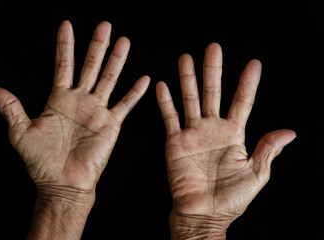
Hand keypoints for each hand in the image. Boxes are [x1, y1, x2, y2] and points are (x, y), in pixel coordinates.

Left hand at [0, 21, 149, 199]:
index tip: (67, 26)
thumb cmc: (41, 162)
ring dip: (116, 60)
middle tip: (104, 25)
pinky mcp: (111, 124)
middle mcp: (80, 101)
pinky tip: (144, 79)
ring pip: (109, 79)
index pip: (63, 65)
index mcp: (59, 99)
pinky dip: (135, 92)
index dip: (65, 46)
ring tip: (123, 41)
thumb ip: (11, 108)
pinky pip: (125, 105)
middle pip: (90, 66)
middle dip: (97, 45)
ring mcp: (97, 111)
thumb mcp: (20, 132)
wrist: (62, 183)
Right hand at [156, 43, 294, 236]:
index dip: (247, 83)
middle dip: (213, 70)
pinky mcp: (175, 141)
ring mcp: (193, 133)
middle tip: (213, 48)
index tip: (253, 64)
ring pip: (190, 99)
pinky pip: (170, 118)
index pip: (242, 102)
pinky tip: (162, 85)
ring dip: (188, 79)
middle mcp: (213, 129)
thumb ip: (267, 150)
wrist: (202, 213)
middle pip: (213, 93)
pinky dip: (165, 102)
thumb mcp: (256, 174)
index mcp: (234, 135)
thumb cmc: (231, 199)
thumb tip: (289, 132)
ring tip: (186, 59)